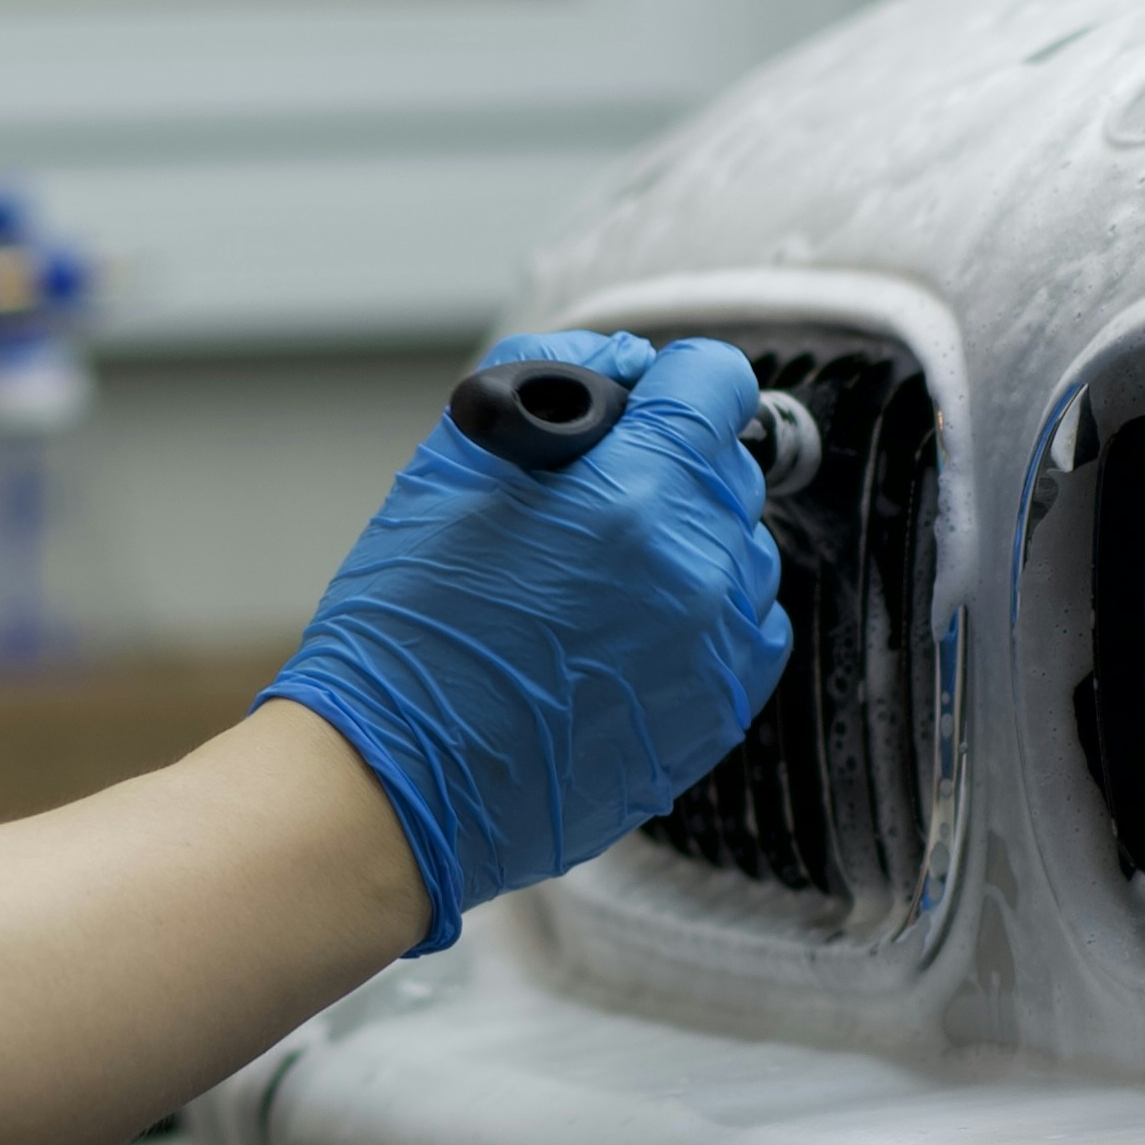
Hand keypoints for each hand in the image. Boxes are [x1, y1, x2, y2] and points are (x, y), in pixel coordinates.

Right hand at [263, 332, 788, 945]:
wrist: (395, 780)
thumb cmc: (405, 631)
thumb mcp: (447, 468)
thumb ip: (548, 381)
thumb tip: (622, 364)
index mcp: (632, 494)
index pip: (715, 382)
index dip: (673, 382)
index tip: (645, 405)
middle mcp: (693, 567)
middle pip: (730, 466)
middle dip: (671, 466)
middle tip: (596, 505)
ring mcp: (714, 648)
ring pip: (745, 553)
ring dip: (691, 547)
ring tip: (602, 584)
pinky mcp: (717, 714)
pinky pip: (750, 633)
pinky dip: (706, 621)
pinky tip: (631, 636)